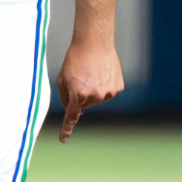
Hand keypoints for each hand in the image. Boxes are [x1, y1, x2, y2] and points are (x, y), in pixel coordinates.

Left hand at [57, 0, 122, 142]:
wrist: (94, 42)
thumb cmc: (75, 59)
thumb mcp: (62, 78)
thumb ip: (66, 97)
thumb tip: (73, 110)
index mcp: (78, 95)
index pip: (71, 117)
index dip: (66, 129)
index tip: (63, 139)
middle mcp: (95, 97)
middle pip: (85, 105)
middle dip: (81, 95)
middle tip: (80, 77)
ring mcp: (108, 93)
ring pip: (98, 99)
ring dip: (93, 90)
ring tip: (92, 73)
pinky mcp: (118, 88)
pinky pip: (109, 92)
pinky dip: (105, 85)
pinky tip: (102, 73)